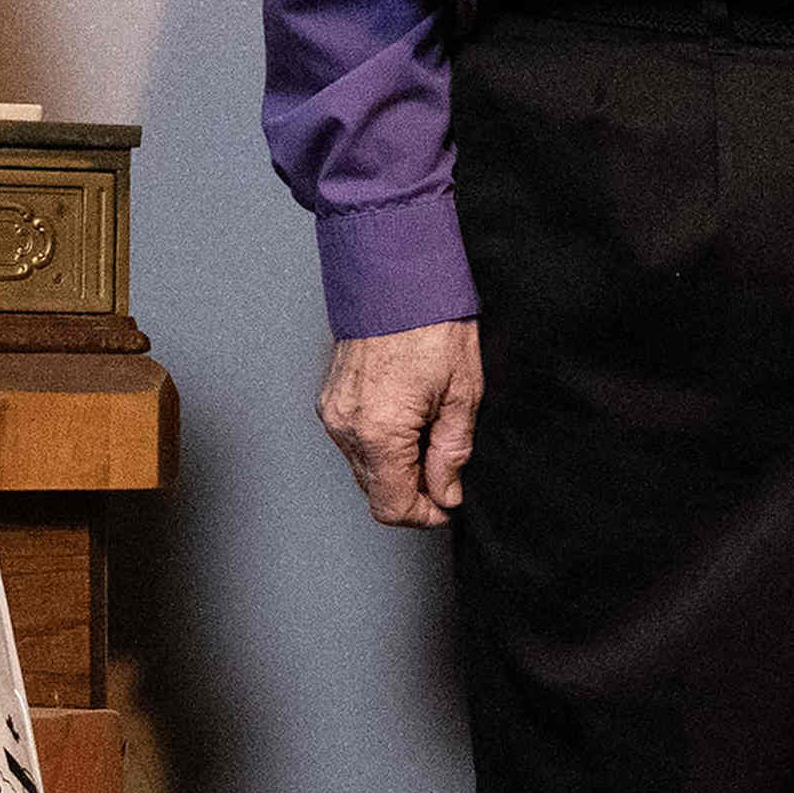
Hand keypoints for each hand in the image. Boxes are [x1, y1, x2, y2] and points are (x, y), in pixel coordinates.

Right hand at [317, 322, 481, 530]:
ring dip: (396, 464)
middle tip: (444, 467)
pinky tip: (406, 416)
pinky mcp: (331, 399)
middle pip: (375, 490)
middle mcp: (348, 427)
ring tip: (427, 429)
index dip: (423, 515)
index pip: (391, 505)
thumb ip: (451, 454)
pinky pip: (354, 440)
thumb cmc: (431, 324)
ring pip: (365, 466)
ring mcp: (334, 412)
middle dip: (412, 489)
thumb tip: (446, 492)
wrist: (398, 277)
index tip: (444, 506)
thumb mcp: (461, 396)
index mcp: (380, 432)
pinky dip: (380, 442)